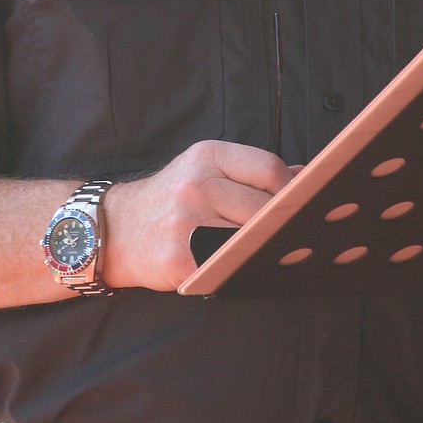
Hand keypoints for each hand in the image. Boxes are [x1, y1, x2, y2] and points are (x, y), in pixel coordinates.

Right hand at [101, 140, 294, 290]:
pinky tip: (243, 265)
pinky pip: (227, 265)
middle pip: (264, 206)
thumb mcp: (206, 169)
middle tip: (296, 233)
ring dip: (264, 247)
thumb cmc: (171, 199)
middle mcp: (195, 185)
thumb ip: (253, 171)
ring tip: (272, 249)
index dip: (293, 189)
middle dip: (282, 222)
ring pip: (249, 238)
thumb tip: (306, 175)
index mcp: (206, 156)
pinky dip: (240, 267)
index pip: (269, 169)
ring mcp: (186, 222)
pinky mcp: (180, 259)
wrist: (116, 228)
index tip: (303, 204)